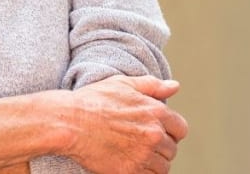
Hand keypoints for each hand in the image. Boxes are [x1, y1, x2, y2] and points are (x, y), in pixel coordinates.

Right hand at [63, 75, 188, 173]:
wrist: (69, 122)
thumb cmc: (93, 100)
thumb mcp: (122, 84)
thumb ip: (152, 86)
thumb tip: (174, 87)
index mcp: (155, 112)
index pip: (180, 128)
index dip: (170, 130)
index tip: (156, 130)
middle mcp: (154, 134)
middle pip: (171, 149)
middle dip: (159, 146)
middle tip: (138, 141)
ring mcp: (143, 155)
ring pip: (163, 166)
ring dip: (153, 161)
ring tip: (134, 153)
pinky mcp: (130, 171)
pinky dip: (144, 172)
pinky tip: (130, 163)